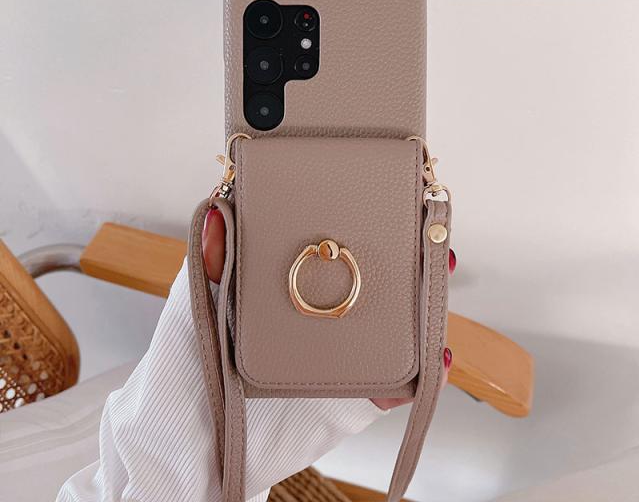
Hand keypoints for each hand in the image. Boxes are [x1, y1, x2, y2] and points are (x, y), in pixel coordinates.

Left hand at [203, 209, 450, 410]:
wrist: (191, 442)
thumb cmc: (188, 363)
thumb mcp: (198, 304)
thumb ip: (211, 263)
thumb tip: (216, 212)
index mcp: (289, 282)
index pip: (338, 242)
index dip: (371, 223)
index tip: (397, 207)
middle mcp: (320, 311)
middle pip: (378, 280)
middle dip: (413, 262)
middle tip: (437, 251)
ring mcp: (338, 351)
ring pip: (394, 327)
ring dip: (425, 312)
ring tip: (438, 292)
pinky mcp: (349, 394)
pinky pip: (391, 383)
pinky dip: (419, 375)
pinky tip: (434, 361)